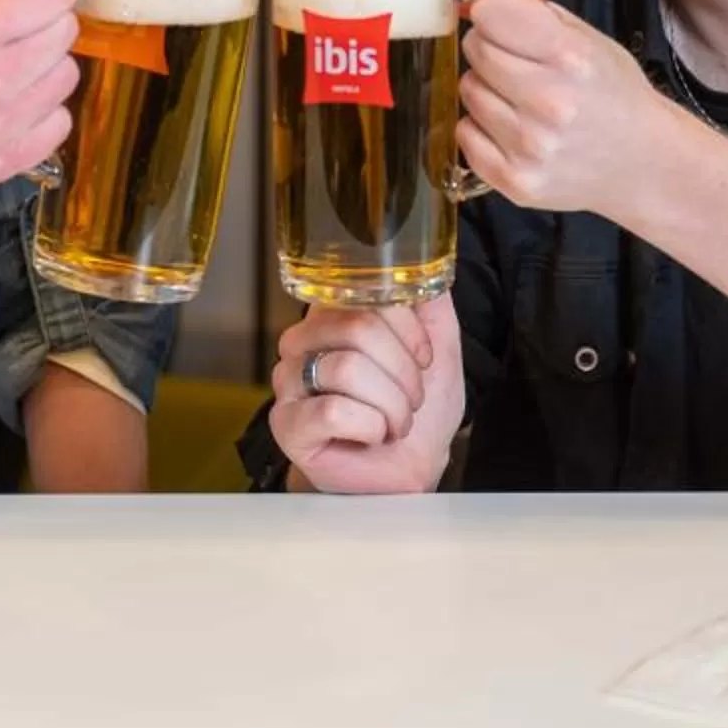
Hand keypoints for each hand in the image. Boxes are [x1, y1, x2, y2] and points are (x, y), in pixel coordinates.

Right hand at [268, 294, 462, 493]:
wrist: (408, 471)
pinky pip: (333, 410)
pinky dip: (370, 427)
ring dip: (391, 404)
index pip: (367, 293)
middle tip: (411, 399)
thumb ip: (430, 299)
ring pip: (347, 368)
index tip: (422, 359)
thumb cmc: (419, 411)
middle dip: (403, 373)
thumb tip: (427, 257)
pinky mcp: (288, 425)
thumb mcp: (439, 346)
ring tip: (394, 422)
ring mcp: (289, 383)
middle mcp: (302, 342)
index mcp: (332, 316)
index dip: (409, 330)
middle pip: (358, 328)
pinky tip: (371, 436)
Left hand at [457, 0, 673, 219]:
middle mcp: (550, 103)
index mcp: (571, 58)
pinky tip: (515, 129)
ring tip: (522, 101)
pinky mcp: (516, 180)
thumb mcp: (592, 41)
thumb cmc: (615, 97)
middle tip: (519, 64)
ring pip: (468, 91)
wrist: (644, 163)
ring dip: (488, 89)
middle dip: (491, 49)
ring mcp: (531, 146)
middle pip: (476, 50)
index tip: (501, 20)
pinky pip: (465, 133)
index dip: (492, 12)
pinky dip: (482, 128)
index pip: (491, 14)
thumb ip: (537, 14)